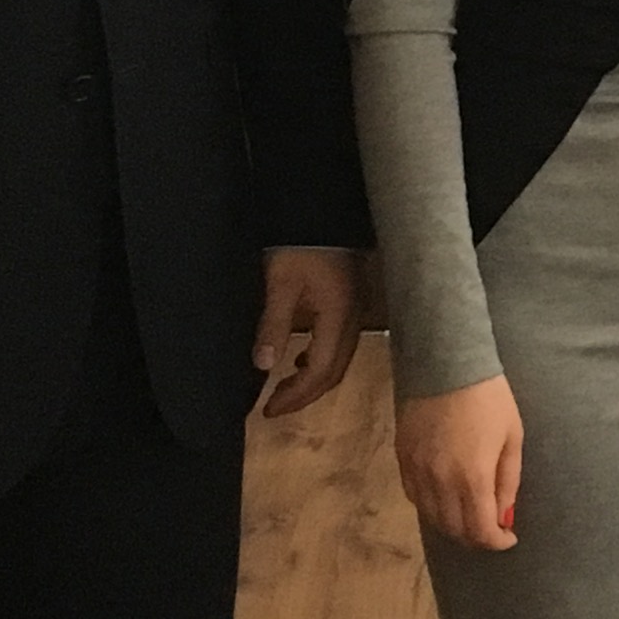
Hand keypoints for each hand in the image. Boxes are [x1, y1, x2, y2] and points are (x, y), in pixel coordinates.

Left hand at [253, 247, 365, 417]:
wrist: (324, 209)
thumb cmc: (300, 244)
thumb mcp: (280, 282)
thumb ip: (274, 325)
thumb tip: (262, 366)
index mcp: (337, 318)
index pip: (320, 371)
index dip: (295, 395)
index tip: (268, 409)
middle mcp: (352, 319)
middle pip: (335, 371)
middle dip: (306, 394)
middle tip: (275, 406)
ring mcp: (355, 310)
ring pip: (340, 359)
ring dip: (314, 378)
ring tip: (285, 386)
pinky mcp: (350, 301)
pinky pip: (340, 342)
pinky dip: (320, 358)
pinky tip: (301, 356)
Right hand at [398, 374, 523, 549]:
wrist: (446, 362)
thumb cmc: (489, 397)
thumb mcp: (512, 437)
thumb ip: (508, 482)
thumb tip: (504, 516)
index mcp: (473, 477)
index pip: (480, 531)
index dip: (496, 542)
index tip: (508, 538)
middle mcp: (441, 481)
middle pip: (454, 530)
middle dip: (476, 537)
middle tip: (491, 528)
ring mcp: (417, 471)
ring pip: (432, 518)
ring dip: (453, 525)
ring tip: (470, 515)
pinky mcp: (402, 458)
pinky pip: (415, 497)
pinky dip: (432, 507)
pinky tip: (445, 498)